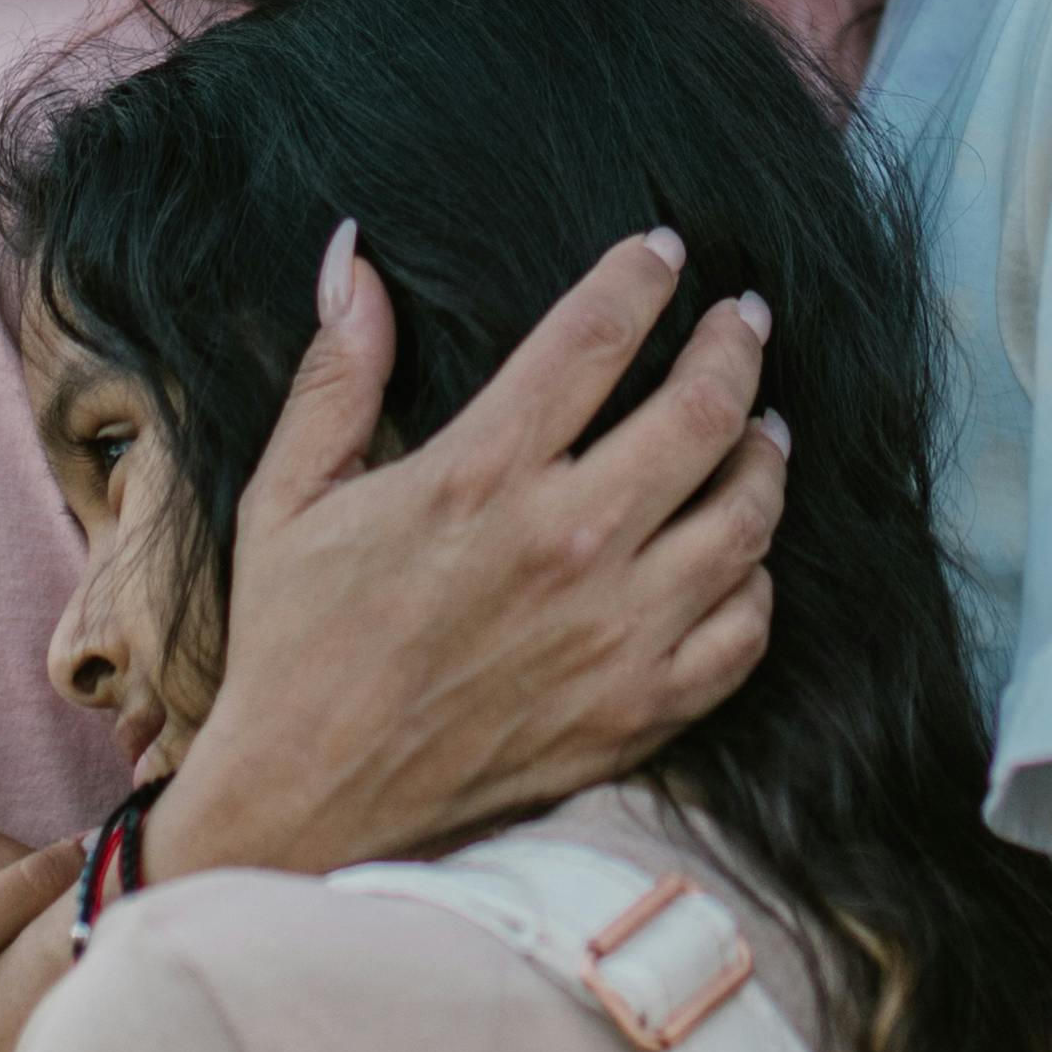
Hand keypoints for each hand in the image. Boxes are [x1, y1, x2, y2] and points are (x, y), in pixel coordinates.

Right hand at [148, 223, 787, 876]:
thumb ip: (337, 374)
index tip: (662, 251)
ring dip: (764, 454)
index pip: (594, 338)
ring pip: (744, 515)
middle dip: (733, 346)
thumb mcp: (287, 497)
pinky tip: (740, 553)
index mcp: (478, 477)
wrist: (307, 800)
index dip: (640, 278)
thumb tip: (355, 256)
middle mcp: (565, 545)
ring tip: (761, 425)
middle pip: (700, 412)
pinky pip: (743, 629)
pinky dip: (755, 580)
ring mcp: (615, 633)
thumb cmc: (293, 644)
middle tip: (742, 320)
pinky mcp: (640, 710)